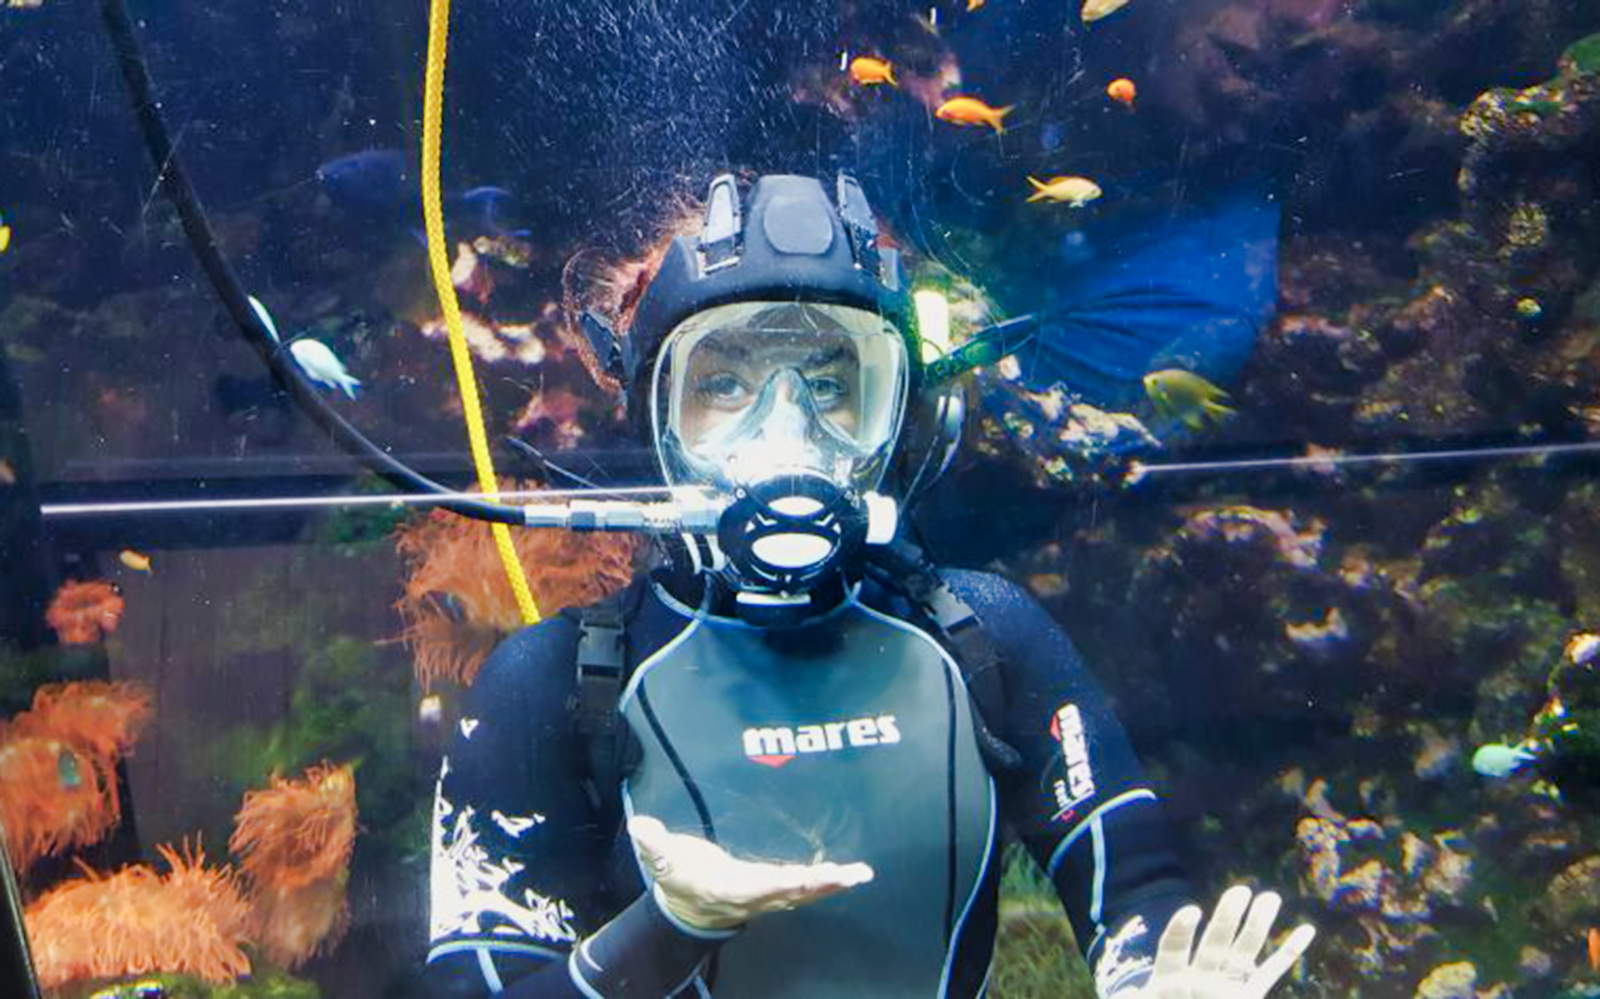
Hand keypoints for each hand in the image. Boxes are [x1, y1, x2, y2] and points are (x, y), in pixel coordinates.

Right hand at [627, 815, 874, 930]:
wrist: (685, 908)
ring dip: (831, 885)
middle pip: (790, 892)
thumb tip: (641, 825)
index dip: (778, 883)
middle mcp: (751, 897)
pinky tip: (848, 876)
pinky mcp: (774, 894)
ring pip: (803, 894)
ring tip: (859, 874)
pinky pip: (805, 891)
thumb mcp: (661, 860)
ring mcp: (765, 898)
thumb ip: (653, 843)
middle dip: (819, 884)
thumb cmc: (677, 877)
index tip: (801, 877)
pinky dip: (827, 884)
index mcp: (726, 887)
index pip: (755, 886)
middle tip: (848, 874)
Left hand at [1120, 885, 1315, 998]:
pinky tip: (1305, 931)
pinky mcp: (1247, 996)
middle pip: (1214, 943)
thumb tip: (1128, 993)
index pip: (1173, 948)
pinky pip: (1270, 973)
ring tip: (1270, 897)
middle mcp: (1199, 976)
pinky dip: (1288, 953)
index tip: (1192, 911)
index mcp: (1168, 978)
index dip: (1181, 930)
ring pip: (1244, 951)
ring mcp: (1225, 985)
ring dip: (1257, 926)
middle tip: (1240, 891)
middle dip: (1227, 919)